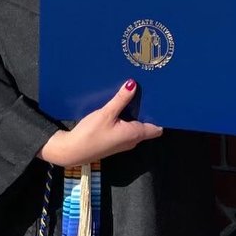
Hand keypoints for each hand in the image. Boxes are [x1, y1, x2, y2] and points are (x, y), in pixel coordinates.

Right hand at [38, 80, 162, 167]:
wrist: (72, 151)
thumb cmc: (91, 134)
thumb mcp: (106, 113)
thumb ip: (121, 99)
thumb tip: (133, 84)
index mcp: (135, 134)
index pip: (156, 128)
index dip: (161, 116)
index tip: (162, 101)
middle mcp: (132, 140)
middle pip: (146, 125)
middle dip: (147, 110)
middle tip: (149, 91)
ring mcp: (123, 142)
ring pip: (136, 126)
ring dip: (136, 113)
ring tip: (136, 94)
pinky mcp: (115, 141)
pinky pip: (127, 128)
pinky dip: (127, 118)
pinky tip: (121, 106)